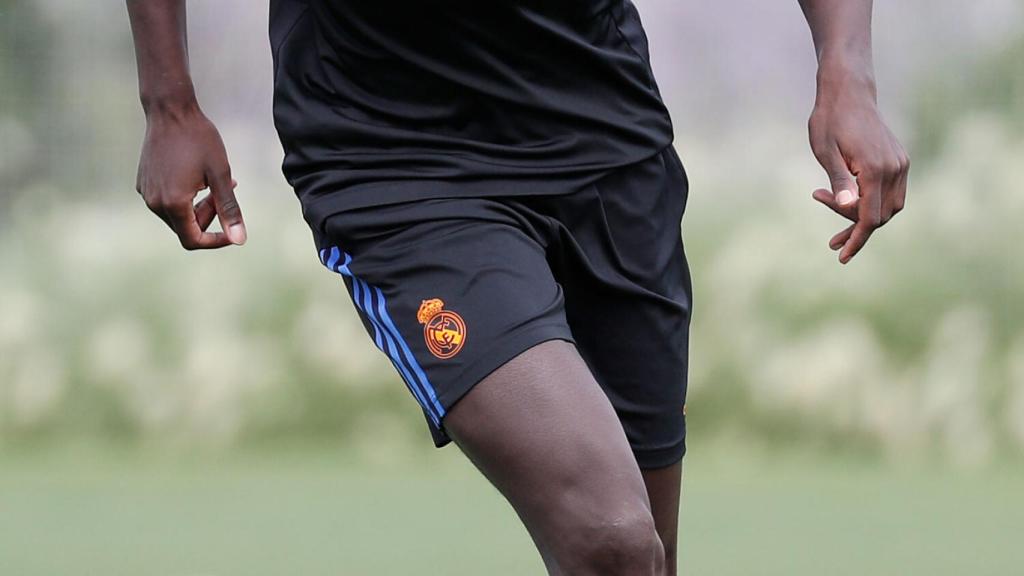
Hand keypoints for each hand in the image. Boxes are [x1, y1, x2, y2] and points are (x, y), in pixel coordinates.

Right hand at [135, 104, 245, 249]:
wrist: (170, 110)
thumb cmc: (199, 139)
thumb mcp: (221, 175)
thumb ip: (229, 209)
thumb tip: (240, 240)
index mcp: (173, 203)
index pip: (194, 240)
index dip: (216, 241)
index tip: (233, 229)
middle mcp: (154, 202)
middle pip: (185, 228)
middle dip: (209, 218)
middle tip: (224, 193)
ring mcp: (146, 193)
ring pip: (177, 216)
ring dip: (198, 207)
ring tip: (214, 184)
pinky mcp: (144, 183)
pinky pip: (167, 202)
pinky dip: (185, 198)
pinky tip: (197, 177)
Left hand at [808, 73, 908, 263]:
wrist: (848, 92)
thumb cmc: (830, 120)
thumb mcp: (825, 151)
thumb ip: (838, 180)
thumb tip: (846, 205)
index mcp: (875, 168)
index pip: (870, 217)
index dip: (857, 240)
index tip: (842, 256)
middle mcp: (895, 168)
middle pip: (881, 215)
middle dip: (856, 228)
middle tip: (830, 238)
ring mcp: (901, 164)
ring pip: (889, 207)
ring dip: (865, 218)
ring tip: (836, 218)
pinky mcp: (899, 160)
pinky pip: (891, 193)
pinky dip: (873, 203)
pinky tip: (849, 201)